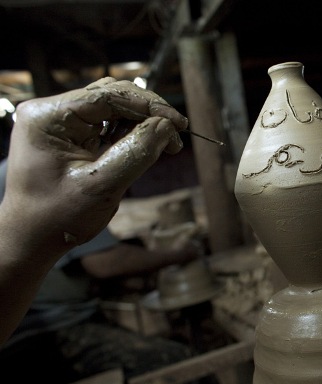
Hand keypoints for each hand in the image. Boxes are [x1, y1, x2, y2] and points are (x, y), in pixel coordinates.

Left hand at [2, 77, 187, 248]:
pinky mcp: (69, 133)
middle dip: (147, 113)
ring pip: (111, 107)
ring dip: (141, 122)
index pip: (107, 96)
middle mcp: (51, 112)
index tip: (178, 123)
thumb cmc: (57, 217)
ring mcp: (60, 121)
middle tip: (176, 135)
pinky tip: (144, 144)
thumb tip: (167, 127)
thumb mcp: (102, 186)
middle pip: (110, 96)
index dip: (148, 106)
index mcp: (48, 118)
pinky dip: (129, 131)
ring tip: (164, 142)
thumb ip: (136, 152)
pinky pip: (106, 122)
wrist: (33, 238)